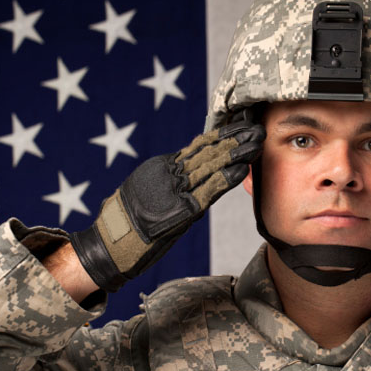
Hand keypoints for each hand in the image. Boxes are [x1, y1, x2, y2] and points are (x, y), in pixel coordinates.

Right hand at [70, 111, 264, 291]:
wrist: (113, 243)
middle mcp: (171, 174)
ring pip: (210, 167)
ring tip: (256, 143)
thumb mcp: (149, 195)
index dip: (222, 136)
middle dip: (235, 140)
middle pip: (208, 152)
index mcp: (164, 167)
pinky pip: (207, 191)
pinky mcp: (181, 210)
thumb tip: (188, 181)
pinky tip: (241, 170)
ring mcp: (175, 190)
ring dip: (236, 154)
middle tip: (257, 129)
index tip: (241, 127)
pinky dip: (225, 180)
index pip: (199, 147)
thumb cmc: (129, 223)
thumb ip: (170, 185)